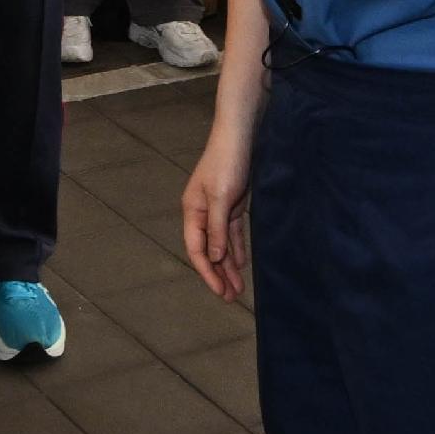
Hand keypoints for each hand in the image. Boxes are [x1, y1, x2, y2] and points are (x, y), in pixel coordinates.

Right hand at [180, 130, 252, 304]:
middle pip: (209, 250)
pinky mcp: (233, 203)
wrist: (240, 136)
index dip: (207, 272)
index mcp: (193, 211)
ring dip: (229, 265)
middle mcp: (202, 213)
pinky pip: (233, 232)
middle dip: (219, 274)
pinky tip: (242, 263)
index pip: (197, 250)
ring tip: (238, 288)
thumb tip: (213, 257)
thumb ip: (217, 229)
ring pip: (222, 244)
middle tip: (231, 297)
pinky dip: (237, 248)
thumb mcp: (222, 198)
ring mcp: (218, 208)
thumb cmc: (228, 164)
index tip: (220, 291)